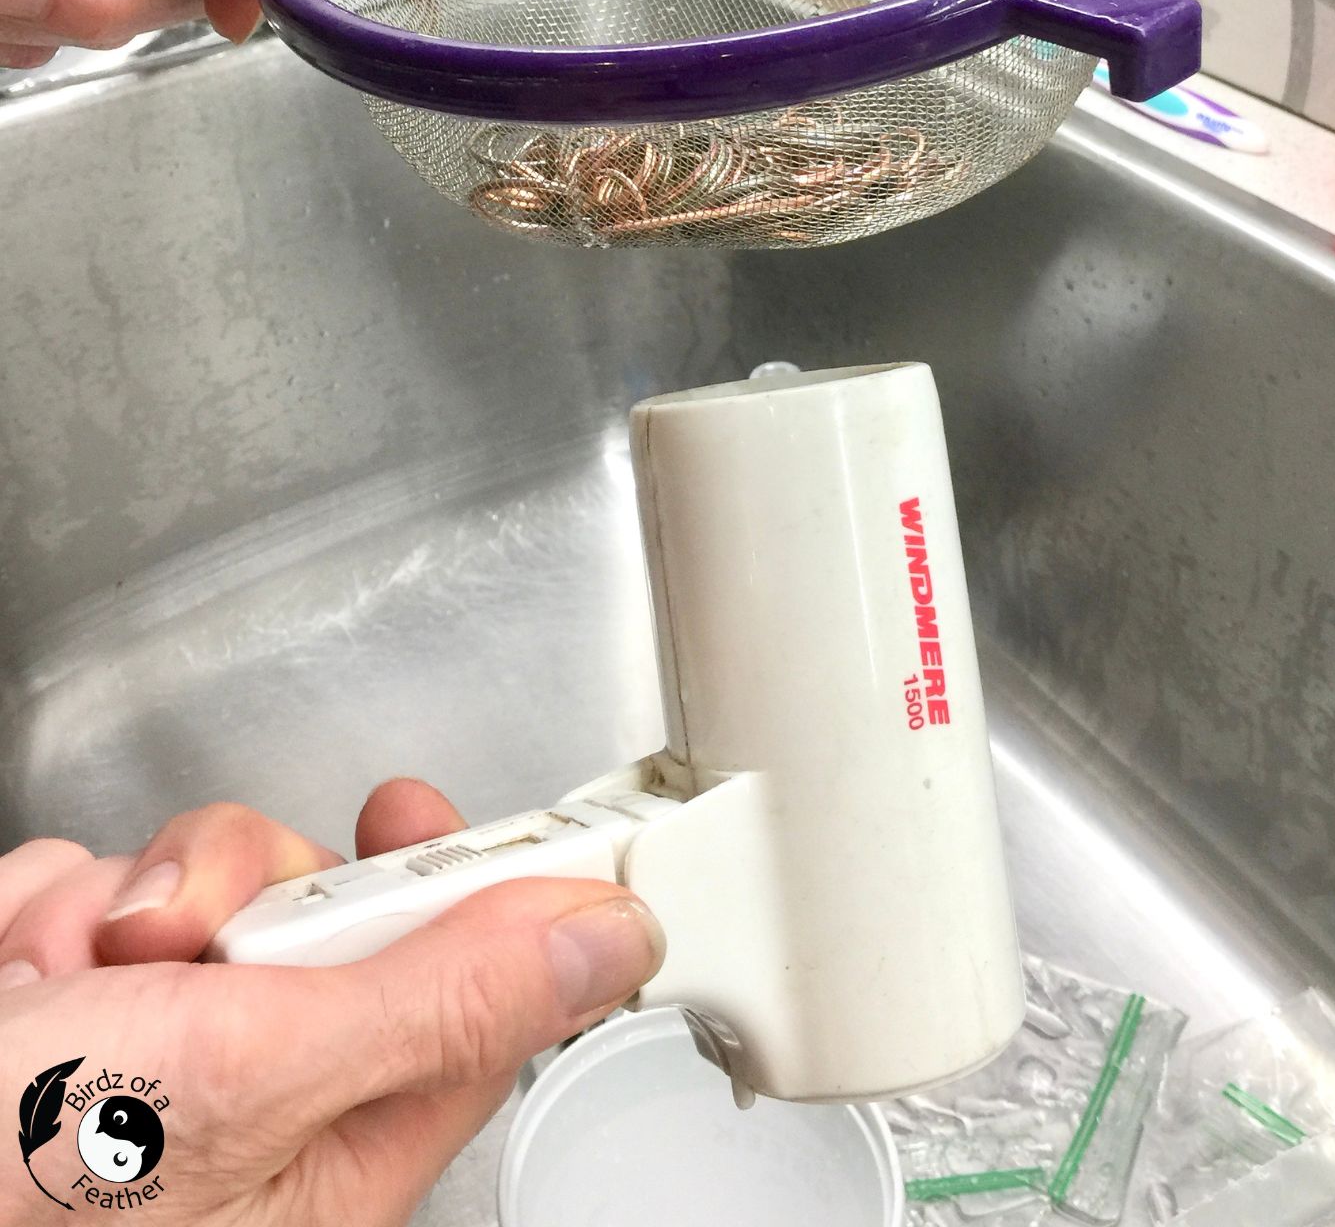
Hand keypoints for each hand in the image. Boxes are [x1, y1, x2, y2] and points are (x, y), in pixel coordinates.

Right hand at [0, 780, 663, 1223]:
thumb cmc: (9, 1187)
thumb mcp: (246, 1086)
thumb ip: (433, 1006)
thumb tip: (608, 946)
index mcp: (327, 1154)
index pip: (478, 997)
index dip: (497, 891)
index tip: (486, 814)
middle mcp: (245, 1097)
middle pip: (336, 908)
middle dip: (253, 890)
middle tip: (192, 938)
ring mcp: (146, 1035)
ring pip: (214, 875)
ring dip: (131, 898)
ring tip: (63, 975)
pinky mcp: (58, 980)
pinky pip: (96, 875)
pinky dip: (43, 903)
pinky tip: (6, 968)